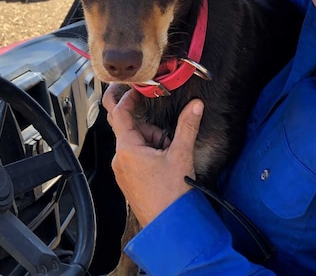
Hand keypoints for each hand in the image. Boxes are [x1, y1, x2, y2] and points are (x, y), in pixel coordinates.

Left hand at [102, 84, 203, 225]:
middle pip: (129, 128)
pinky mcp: (130, 180)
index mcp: (127, 149)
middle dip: (147, 124)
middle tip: (162, 125)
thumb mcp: (181, 155)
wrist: (170, 227)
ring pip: (135, 143)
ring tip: (169, 153)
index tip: (137, 87)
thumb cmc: (171, 195)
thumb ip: (187, 126)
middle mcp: (120, 159)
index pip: (120, 113)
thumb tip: (196, 105)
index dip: (128, 97)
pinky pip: (136, 157)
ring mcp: (123, 171)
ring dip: (152, 140)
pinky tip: (165, 162)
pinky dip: (150, 153)